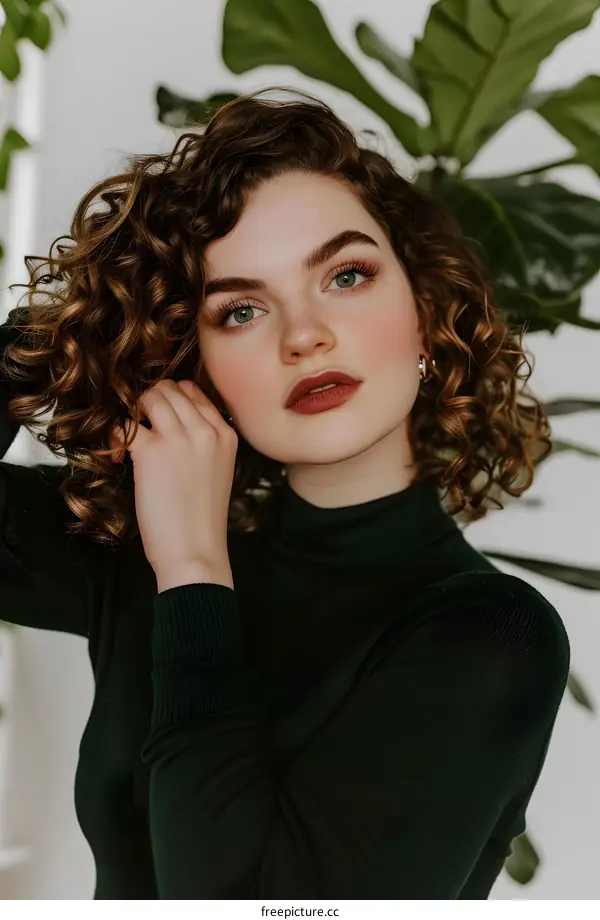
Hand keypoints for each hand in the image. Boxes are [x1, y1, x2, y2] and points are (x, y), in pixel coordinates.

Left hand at [111, 379, 237, 586]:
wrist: (195, 551)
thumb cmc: (202, 518)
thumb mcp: (217, 469)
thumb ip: (203, 440)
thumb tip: (170, 420)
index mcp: (225, 434)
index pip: (193, 391)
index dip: (170, 398)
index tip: (158, 416)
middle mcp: (206, 430)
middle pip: (169, 389)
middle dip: (149, 402)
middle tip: (140, 427)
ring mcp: (179, 438)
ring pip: (149, 397)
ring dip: (133, 412)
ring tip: (130, 438)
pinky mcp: (152, 452)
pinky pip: (124, 424)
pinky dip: (115, 432)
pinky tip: (120, 453)